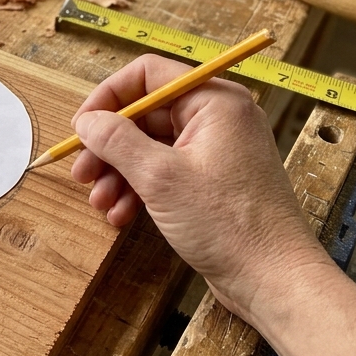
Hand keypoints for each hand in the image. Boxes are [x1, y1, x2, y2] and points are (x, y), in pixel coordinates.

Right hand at [70, 54, 330, 319]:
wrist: (273, 280)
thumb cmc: (229, 225)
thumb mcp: (160, 178)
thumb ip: (117, 141)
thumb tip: (87, 121)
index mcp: (214, 101)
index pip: (148, 75)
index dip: (109, 97)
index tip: (82, 127)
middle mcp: (217, 118)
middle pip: (145, 114)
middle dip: (109, 146)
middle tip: (82, 173)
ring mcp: (214, 151)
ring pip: (149, 147)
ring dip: (118, 173)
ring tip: (100, 203)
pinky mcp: (211, 181)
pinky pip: (163, 172)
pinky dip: (138, 189)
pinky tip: (121, 215)